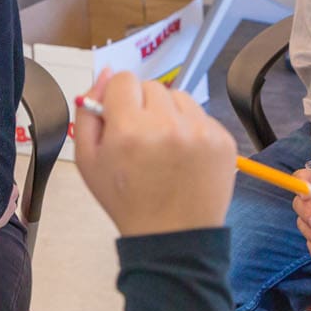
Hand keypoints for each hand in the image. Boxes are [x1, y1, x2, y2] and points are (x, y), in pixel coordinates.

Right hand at [74, 69, 236, 238]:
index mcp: (130, 130)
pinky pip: (201, 116)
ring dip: (169, 115)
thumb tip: (104, 74)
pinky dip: (191, 130)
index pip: (123, 80)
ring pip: (179, 97)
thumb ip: (89, 113)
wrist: (172, 236)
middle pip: (152, 86)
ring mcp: (200, 132)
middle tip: (142, 141)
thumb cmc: (128, 200)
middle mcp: (167, 126)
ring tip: (164, 149)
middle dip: (143, 107)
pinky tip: (183, 157)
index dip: (118, 99)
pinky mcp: (222, 140)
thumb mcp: (88, 160)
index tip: (121, 119)